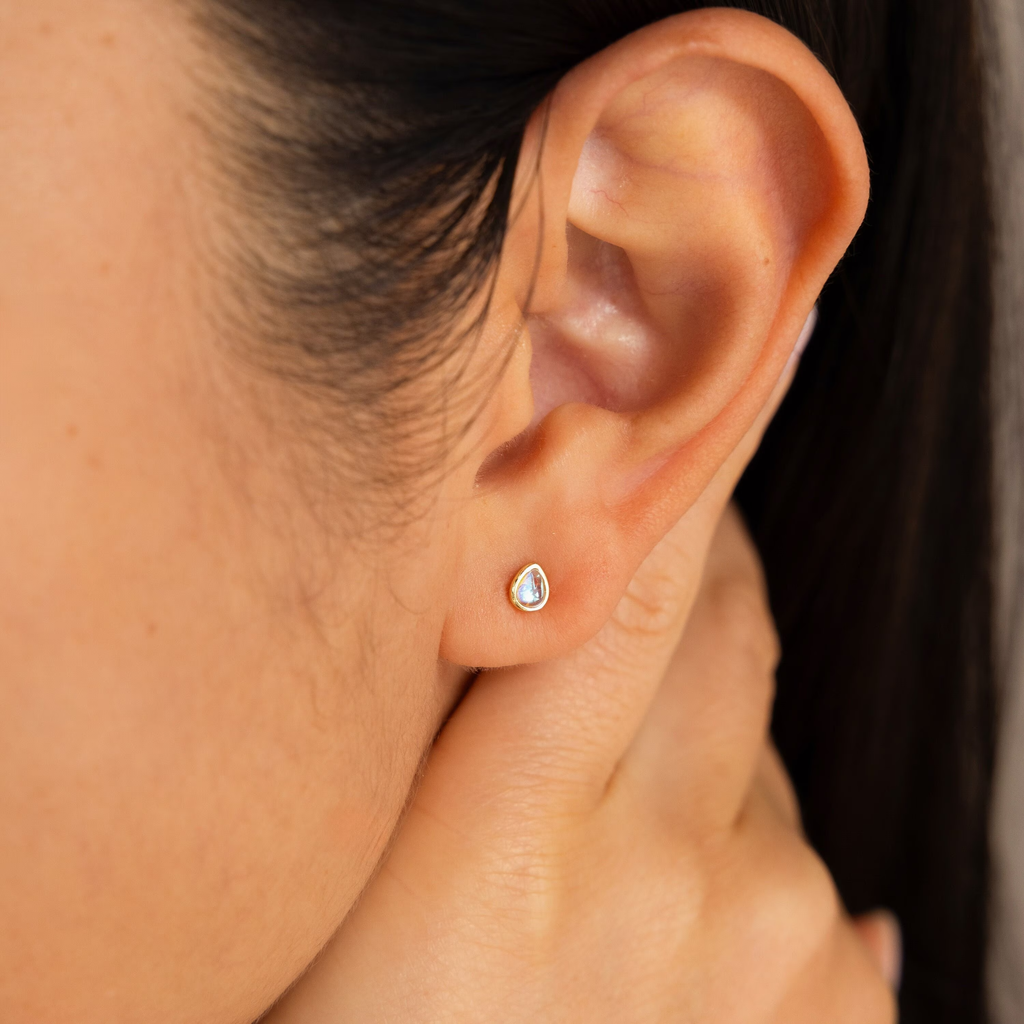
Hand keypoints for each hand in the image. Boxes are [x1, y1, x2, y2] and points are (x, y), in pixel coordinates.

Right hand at [264, 371, 897, 1022]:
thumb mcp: (351, 896)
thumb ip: (433, 741)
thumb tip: (543, 601)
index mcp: (522, 843)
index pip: (629, 588)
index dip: (681, 470)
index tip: (731, 369)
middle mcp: (681, 881)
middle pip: (727, 640)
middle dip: (692, 584)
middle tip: (620, 594)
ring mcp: (780, 949)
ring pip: (763, 757)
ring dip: (706, 754)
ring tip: (609, 846)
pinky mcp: (835, 1002)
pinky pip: (806, 865)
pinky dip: (747, 854)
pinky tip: (672, 925)